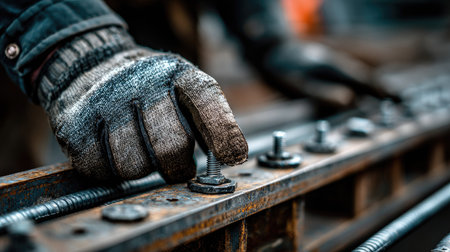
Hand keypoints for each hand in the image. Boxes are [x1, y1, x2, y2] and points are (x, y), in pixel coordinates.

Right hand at [35, 27, 247, 181]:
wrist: (91, 67)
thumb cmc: (150, 90)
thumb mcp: (184, 90)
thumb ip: (211, 119)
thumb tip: (232, 157)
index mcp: (176, 73)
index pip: (205, 102)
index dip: (223, 133)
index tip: (233, 157)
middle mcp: (141, 83)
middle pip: (171, 146)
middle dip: (179, 165)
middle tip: (178, 164)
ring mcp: (105, 103)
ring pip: (135, 165)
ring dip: (144, 167)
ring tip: (141, 148)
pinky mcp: (76, 127)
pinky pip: (103, 170)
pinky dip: (113, 170)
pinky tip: (115, 150)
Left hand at [253, 40, 386, 106]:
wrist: (270, 50)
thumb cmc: (283, 67)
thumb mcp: (298, 84)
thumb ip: (322, 93)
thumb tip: (348, 101)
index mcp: (334, 68)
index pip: (366, 81)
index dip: (381, 91)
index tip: (398, 100)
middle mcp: (337, 65)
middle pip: (366, 78)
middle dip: (382, 89)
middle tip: (401, 101)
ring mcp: (332, 65)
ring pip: (357, 77)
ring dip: (372, 87)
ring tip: (386, 97)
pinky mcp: (325, 68)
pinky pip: (348, 77)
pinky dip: (358, 84)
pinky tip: (358, 92)